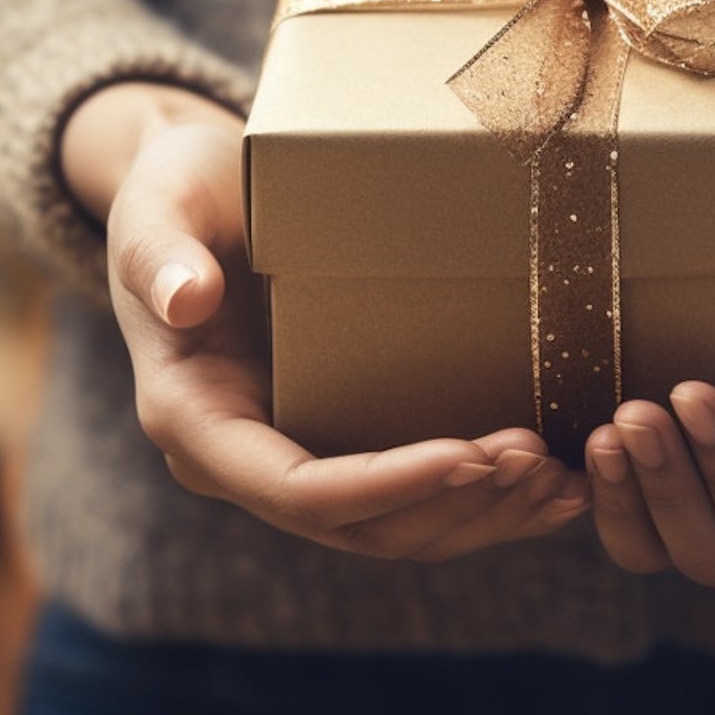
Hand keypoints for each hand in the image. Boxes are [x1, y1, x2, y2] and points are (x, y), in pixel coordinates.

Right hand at [60, 82, 590, 560]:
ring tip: (556, 480)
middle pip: (355, 526)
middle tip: (537, 462)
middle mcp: (240, 458)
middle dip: (450, 504)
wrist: (195, 186)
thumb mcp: (159, 203)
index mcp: (192, 419)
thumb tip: (184, 299)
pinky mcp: (334, 437)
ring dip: (476, 515)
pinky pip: (408, 497)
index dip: (384, 485)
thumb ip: (160, 252)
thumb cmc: (175, 188)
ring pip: (390, 528)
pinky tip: (550, 487)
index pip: (294, 490)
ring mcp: (289, 454)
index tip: (468, 456)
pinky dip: (478, 501)